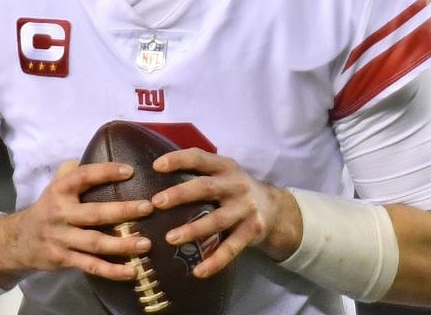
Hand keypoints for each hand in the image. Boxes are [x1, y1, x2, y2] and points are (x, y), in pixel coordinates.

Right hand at [0, 160, 153, 283]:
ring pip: (95, 243)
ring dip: (122, 244)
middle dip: (123, 211)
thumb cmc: (48, 208)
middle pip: (95, 213)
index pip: (83, 177)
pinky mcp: (64, 259)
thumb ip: (73, 171)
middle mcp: (61, 214)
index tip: (130, 171)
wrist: (18, 241)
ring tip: (146, 244)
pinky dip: (111, 271)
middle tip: (148, 207)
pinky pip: (90, 266)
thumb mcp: (55, 186)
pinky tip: (132, 271)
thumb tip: (97, 152)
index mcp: (60, 190)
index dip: (106, 172)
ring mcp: (62, 238)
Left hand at [150, 149, 300, 278]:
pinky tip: (198, 272)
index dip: (179, 160)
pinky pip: (231, 248)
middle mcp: (236, 185)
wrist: (276, 210)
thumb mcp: (224, 174)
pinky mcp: (252, 231)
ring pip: (217, 220)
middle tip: (156, 203)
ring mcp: (245, 209)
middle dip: (180, 194)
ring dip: (193, 230)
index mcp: (225, 167)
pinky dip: (215, 261)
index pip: (200, 158)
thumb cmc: (236, 190)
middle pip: (206, 188)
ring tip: (170, 239)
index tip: (157, 166)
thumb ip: (200, 173)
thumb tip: (155, 175)